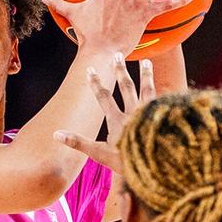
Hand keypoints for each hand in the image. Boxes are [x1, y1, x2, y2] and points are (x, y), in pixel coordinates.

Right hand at [53, 53, 152, 173]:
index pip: (104, 97)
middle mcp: (133, 113)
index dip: (95, 83)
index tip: (90, 69)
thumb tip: (55, 134)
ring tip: (146, 61)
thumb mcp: (99, 154)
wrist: (155, 166)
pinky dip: (164, 92)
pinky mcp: (163, 118)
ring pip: (147, 89)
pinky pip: (163, 101)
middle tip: (117, 54)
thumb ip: (78, 142)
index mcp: (117, 120)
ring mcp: (149, 114)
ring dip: (146, 74)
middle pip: (126, 87)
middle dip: (120, 70)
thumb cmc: (125, 163)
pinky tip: (166, 87)